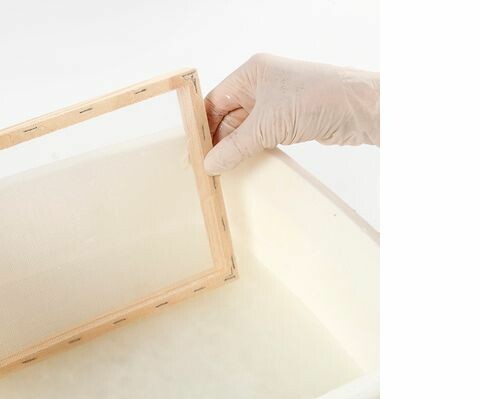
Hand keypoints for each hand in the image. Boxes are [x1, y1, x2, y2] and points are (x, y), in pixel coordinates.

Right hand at [203, 53, 379, 173]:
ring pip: (244, 128)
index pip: (215, 101)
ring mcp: (276, 102)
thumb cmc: (315, 99)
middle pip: (227, 115)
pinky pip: (260, 136)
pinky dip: (251, 149)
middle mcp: (261, 84)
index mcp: (251, 73)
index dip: (203, 126)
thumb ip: (234, 147)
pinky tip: (242, 164)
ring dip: (234, 147)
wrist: (359, 108)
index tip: (195, 151)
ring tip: (221, 169)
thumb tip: (210, 164)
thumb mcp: (266, 126)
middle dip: (218, 140)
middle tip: (207, 166)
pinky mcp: (289, 119)